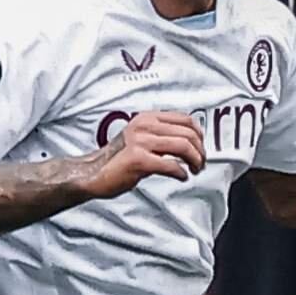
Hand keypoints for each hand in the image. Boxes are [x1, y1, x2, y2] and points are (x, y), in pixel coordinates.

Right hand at [90, 109, 207, 194]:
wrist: (94, 172)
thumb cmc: (119, 158)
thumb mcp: (142, 137)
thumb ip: (162, 134)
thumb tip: (192, 140)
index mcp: (146, 118)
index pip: (185, 120)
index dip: (200, 135)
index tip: (201, 148)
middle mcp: (143, 126)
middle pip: (188, 134)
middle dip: (200, 151)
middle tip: (200, 163)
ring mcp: (140, 141)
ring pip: (183, 146)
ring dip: (195, 161)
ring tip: (194, 170)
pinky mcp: (138, 159)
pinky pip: (171, 165)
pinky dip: (181, 173)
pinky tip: (181, 177)